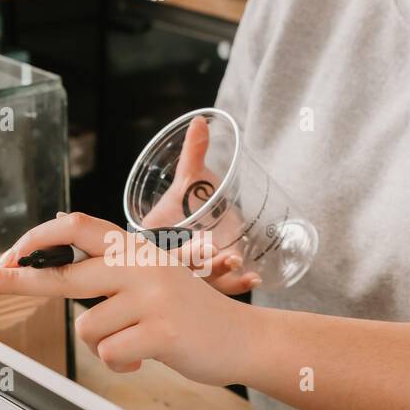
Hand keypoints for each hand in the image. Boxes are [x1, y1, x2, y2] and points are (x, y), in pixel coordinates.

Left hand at [0, 212, 253, 384]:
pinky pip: (111, 353)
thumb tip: (60, 280)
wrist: (244, 339)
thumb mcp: (153, 282)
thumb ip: (113, 277)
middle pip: (61, 276)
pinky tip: (149, 356)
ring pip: (87, 330)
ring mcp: (151, 295)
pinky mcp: (160, 330)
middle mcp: (139, 264)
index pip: (75, 228)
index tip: (4, 255)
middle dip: (11, 279)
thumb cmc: (192, 317)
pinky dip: (123, 363)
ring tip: (139, 343)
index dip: (36, 240)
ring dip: (106, 346)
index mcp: (135, 249)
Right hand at [136, 115, 257, 295]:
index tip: (206, 242)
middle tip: (226, 255)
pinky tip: (253, 279)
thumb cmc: (183, 202)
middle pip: (184, 272)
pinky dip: (237, 285)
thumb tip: (201, 121)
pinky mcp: (211, 282)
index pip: (164, 251)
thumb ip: (193, 155)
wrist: (194, 222)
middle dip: (205, 265)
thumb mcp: (186, 180)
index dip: (183, 252)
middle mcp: (171, 264)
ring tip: (243, 267)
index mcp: (155, 241)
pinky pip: (221, 288)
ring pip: (205, 284)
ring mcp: (191, 277)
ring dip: (224, 279)